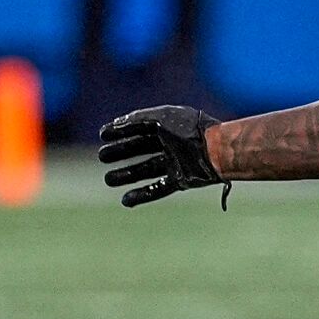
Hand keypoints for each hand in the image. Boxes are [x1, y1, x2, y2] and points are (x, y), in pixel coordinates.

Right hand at [99, 106, 224, 207]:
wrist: (217, 151)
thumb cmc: (191, 130)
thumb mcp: (162, 118)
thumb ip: (138, 119)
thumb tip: (116, 124)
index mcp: (168, 127)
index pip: (139, 128)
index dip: (121, 131)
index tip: (102, 135)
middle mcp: (172, 144)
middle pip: (141, 149)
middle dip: (121, 152)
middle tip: (102, 157)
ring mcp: (177, 163)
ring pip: (146, 170)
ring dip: (127, 175)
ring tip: (108, 179)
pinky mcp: (183, 180)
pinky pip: (159, 189)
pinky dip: (142, 195)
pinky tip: (125, 200)